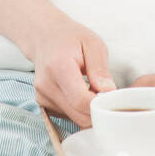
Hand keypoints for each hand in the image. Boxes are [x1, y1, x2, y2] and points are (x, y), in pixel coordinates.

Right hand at [32, 14, 115, 128]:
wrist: (44, 36)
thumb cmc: (70, 37)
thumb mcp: (92, 44)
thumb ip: (100, 70)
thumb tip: (109, 93)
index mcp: (58, 67)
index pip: (81, 101)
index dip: (100, 103)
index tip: (112, 95)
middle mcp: (46, 85)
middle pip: (78, 114)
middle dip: (97, 109)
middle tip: (105, 91)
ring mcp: (42, 96)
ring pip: (75, 118)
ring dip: (88, 109)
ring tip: (91, 87)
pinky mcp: (43, 104)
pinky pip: (68, 116)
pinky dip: (79, 109)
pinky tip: (80, 91)